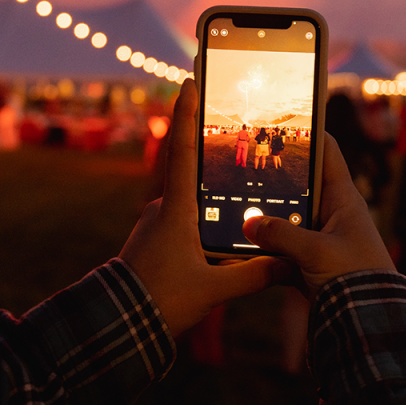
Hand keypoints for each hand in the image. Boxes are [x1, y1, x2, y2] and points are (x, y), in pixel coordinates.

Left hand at [119, 79, 288, 337]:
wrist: (116, 323)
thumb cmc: (161, 301)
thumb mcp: (213, 289)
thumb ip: (254, 275)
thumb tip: (288, 264)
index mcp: (176, 208)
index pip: (183, 149)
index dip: (186, 112)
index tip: (189, 80)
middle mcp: (163, 207)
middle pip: (188, 167)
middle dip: (206, 148)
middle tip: (227, 127)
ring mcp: (155, 222)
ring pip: (188, 199)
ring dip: (206, 192)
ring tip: (231, 193)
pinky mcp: (153, 238)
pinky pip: (181, 219)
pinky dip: (199, 217)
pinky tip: (214, 235)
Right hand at [242, 132, 394, 299]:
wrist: (369, 326)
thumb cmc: (356, 280)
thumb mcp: (317, 252)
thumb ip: (281, 235)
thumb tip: (249, 222)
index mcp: (343, 199)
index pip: (327, 152)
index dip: (309, 132)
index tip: (283, 119)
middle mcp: (331, 213)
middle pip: (299, 183)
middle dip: (274, 176)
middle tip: (244, 160)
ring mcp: (319, 238)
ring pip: (286, 216)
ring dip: (265, 215)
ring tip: (233, 200)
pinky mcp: (309, 263)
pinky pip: (281, 248)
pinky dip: (265, 247)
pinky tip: (241, 243)